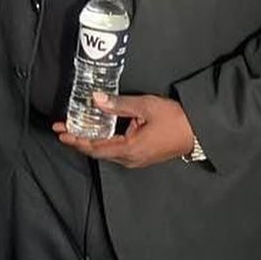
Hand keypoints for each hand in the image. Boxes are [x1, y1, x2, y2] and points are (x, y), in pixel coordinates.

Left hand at [53, 93, 197, 168]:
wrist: (199, 132)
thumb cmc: (175, 119)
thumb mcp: (146, 106)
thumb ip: (119, 104)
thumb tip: (95, 99)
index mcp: (129, 149)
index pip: (95, 147)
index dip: (76, 140)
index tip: (61, 132)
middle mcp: (130, 159)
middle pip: (98, 152)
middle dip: (79, 141)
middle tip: (62, 130)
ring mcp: (136, 160)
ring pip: (106, 153)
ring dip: (90, 142)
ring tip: (75, 131)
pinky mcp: (142, 157)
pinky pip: (116, 152)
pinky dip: (103, 143)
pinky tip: (98, 134)